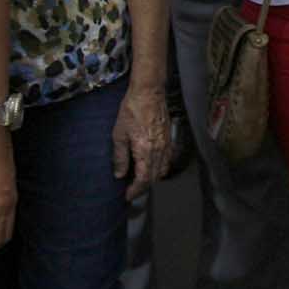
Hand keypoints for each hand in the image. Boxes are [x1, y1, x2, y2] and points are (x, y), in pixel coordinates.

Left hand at [111, 81, 172, 199]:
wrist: (148, 93)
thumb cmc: (132, 110)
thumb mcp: (119, 134)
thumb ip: (120, 157)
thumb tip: (119, 174)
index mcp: (146, 151)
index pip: (143, 179)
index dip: (135, 190)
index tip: (127, 195)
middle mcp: (159, 151)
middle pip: (154, 178)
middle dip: (142, 187)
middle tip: (131, 190)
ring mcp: (166, 145)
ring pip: (162, 170)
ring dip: (152, 179)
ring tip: (140, 180)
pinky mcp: (169, 139)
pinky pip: (167, 160)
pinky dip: (160, 168)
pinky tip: (151, 166)